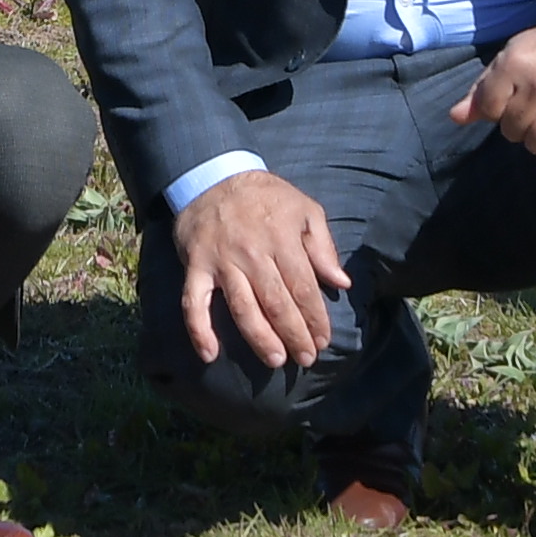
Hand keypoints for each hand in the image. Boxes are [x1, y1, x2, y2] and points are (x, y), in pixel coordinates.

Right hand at [174, 166, 347, 379]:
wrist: (213, 175)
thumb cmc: (266, 196)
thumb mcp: (304, 209)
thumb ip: (323, 246)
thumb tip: (342, 282)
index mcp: (282, 239)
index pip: (303, 288)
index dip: (315, 318)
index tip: (323, 341)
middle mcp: (252, 253)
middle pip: (276, 303)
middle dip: (294, 335)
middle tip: (305, 359)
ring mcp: (221, 261)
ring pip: (242, 308)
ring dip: (260, 338)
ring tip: (275, 360)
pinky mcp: (195, 266)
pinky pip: (193, 303)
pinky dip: (199, 330)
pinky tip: (210, 355)